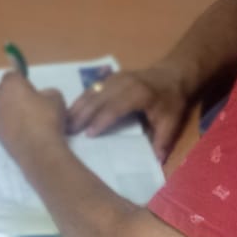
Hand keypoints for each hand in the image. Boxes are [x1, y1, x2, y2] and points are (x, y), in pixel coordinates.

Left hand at [0, 72, 69, 163]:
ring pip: (1, 106)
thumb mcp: (56, 98)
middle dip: (14, 94)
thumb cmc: (48, 119)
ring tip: (27, 119)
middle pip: (4, 90)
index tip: (31, 88)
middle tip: (30, 103)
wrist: (39, 150)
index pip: (12, 75)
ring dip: (10, 109)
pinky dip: (9, 123)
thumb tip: (41, 96)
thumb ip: (46, 92)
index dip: (22, 80)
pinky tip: (23, 131)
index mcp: (10, 84)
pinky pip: (2, 121)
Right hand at [66, 65, 190, 161]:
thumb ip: (163, 140)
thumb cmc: (171, 100)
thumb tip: (157, 161)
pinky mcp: (110, 77)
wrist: (172, 74)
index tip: (88, 135)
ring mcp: (115, 77)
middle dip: (81, 115)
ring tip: (63, 122)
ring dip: (76, 106)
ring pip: (91, 92)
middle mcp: (123, 83)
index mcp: (139, 94)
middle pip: (97, 99)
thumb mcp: (172, 121)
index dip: (101, 121)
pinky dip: (80, 99)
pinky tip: (71, 110)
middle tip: (66, 131)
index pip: (115, 108)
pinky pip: (92, 88)